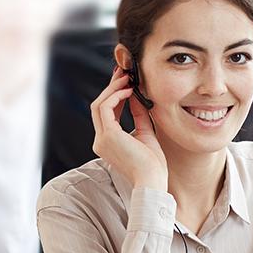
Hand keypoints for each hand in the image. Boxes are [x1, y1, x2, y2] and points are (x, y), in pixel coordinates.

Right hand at [90, 67, 167, 190]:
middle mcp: (101, 140)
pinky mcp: (108, 136)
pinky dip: (115, 96)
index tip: (125, 81)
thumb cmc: (153, 164)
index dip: (115, 95)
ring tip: (127, 77)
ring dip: (113, 88)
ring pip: (99, 105)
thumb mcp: (146, 134)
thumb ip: (139, 116)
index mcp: (108, 142)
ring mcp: (102, 139)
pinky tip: (129, 90)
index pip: (107, 113)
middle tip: (123, 71)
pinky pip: (105, 108)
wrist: (153, 181)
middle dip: (111, 87)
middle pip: (100, 106)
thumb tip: (137, 96)